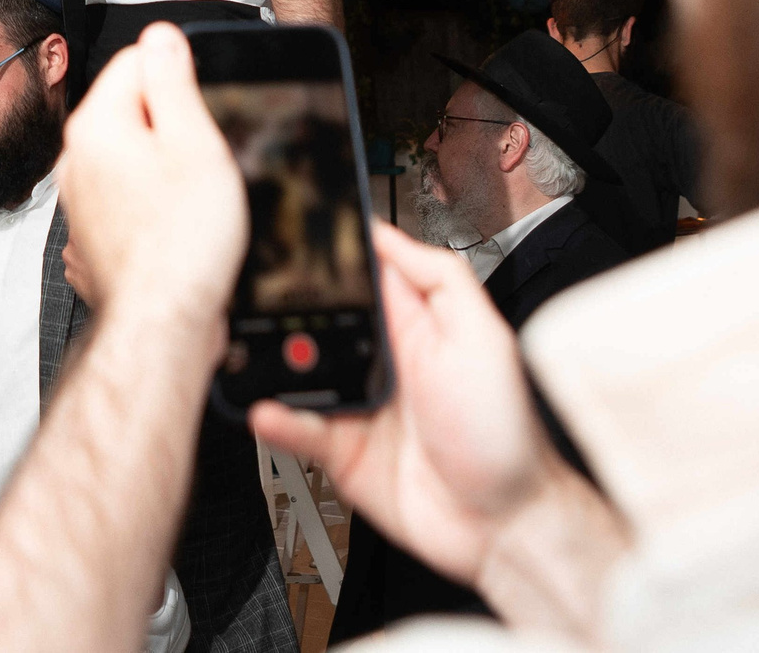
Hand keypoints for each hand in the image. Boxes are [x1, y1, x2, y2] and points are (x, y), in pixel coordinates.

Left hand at [57, 24, 244, 346]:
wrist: (161, 323)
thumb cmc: (182, 243)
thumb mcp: (194, 142)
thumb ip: (172, 80)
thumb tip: (161, 36)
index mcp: (96, 126)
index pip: (136, 61)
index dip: (182, 80)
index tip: (204, 112)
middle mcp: (77, 158)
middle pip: (135, 110)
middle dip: (175, 126)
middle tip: (204, 163)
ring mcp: (82, 198)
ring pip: (134, 154)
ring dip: (167, 167)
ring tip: (193, 202)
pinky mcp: (95, 230)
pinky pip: (130, 193)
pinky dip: (155, 202)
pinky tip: (179, 227)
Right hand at [248, 222, 550, 585]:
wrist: (502, 523)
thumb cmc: (504, 433)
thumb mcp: (483, 338)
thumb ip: (440, 279)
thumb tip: (389, 234)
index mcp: (413, 325)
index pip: (361, 275)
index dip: (329, 257)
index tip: (292, 240)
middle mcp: (381, 361)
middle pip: (319, 321)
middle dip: (287, 309)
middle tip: (258, 301)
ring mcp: (358, 404)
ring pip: (299, 373)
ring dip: (276, 365)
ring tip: (254, 355)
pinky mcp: (341, 449)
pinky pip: (298, 428)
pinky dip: (278, 420)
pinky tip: (269, 411)